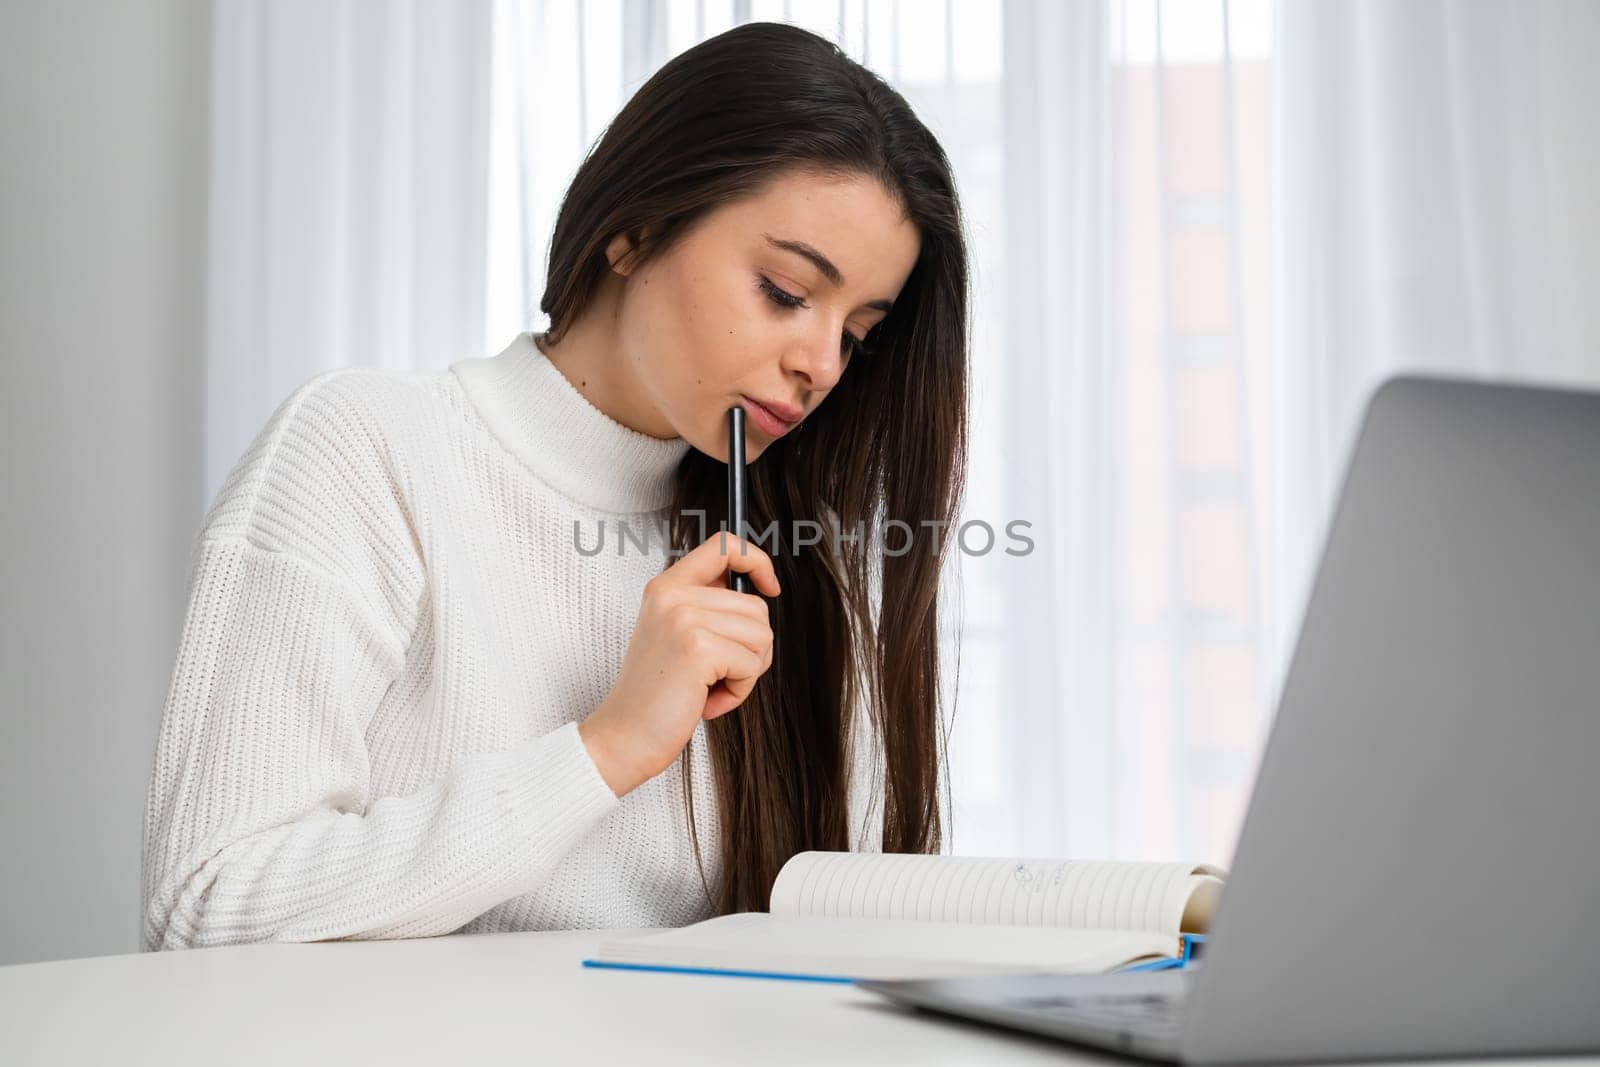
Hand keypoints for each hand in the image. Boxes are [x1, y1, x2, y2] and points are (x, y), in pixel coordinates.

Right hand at [578, 532, 779, 796]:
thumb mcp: (675, 636)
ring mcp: (684, 618)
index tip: (769, 586)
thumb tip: (760, 595)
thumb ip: (707, 608)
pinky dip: (739, 691)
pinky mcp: (698, 647)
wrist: (623, 737)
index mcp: (665, 587)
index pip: (723, 545)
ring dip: (745, 673)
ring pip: (762, 636)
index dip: (756, 561)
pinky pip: (752, 664)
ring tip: (707, 688)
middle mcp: (672, 595)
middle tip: (714, 676)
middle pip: (757, 608)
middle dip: (751, 650)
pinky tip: (706, 701)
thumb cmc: (655, 696)